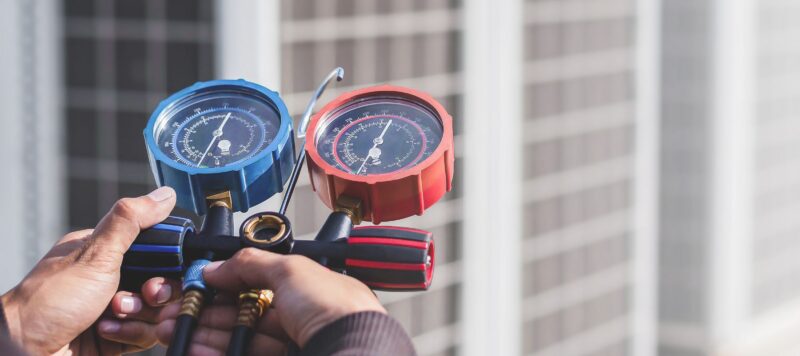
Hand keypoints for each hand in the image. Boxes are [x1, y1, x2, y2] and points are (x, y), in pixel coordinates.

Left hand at [1, 187, 176, 354]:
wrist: (24, 351)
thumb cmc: (49, 302)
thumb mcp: (96, 254)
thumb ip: (131, 222)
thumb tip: (164, 195)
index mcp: (106, 252)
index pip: (156, 250)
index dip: (167, 262)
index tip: (163, 270)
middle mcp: (112, 279)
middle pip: (161, 283)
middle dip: (155, 293)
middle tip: (144, 295)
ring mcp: (114, 308)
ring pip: (157, 311)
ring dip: (140, 316)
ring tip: (113, 316)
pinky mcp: (117, 336)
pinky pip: (145, 334)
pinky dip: (131, 334)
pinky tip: (107, 332)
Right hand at [156, 249, 385, 352]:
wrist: (351, 351)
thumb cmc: (338, 311)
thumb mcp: (292, 270)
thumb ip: (253, 263)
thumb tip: (220, 265)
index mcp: (310, 291)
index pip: (260, 285)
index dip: (227, 284)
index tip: (199, 286)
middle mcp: (302, 320)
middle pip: (245, 315)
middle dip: (206, 312)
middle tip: (177, 312)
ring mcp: (293, 346)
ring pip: (240, 339)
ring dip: (204, 334)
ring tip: (175, 330)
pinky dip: (215, 352)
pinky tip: (195, 349)